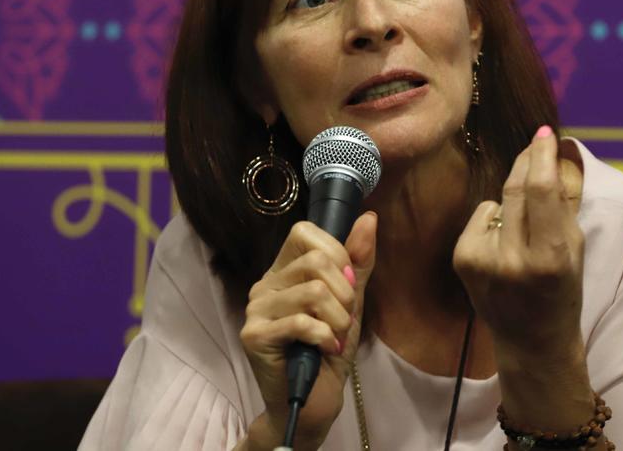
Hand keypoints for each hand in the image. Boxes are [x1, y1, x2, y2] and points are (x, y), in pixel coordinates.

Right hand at [239, 212, 377, 450]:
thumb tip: (368, 218)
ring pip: (313, 292)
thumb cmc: (328, 350)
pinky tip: (326, 349)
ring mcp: (256, 310)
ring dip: (338, 320)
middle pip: (315, 261)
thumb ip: (358, 262)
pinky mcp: (254, 336)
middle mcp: (265, 284)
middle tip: (344, 319)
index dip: (336, 252)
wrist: (311, 404)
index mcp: (284, 270)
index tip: (348, 284)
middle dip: (345, 292)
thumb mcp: (350, 302)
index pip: (304, 232)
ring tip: (336, 338)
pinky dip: (325, 337)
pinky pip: (301, 322)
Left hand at [453, 126, 584, 360]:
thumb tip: (555, 152)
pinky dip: (494, 220)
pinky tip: (503, 244)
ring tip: (527, 228)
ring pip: (498, 200)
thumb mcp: (575, 249)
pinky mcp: (462, 259)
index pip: (542, 191)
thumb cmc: (562, 292)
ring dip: (514, 199)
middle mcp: (513, 258)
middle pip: (516, 188)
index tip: (545, 133)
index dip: (541, 156)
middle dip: (527, 160)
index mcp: (550, 257)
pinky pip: (482, 216)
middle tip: (536, 142)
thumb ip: (564, 201)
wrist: (531, 341)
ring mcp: (482, 260)